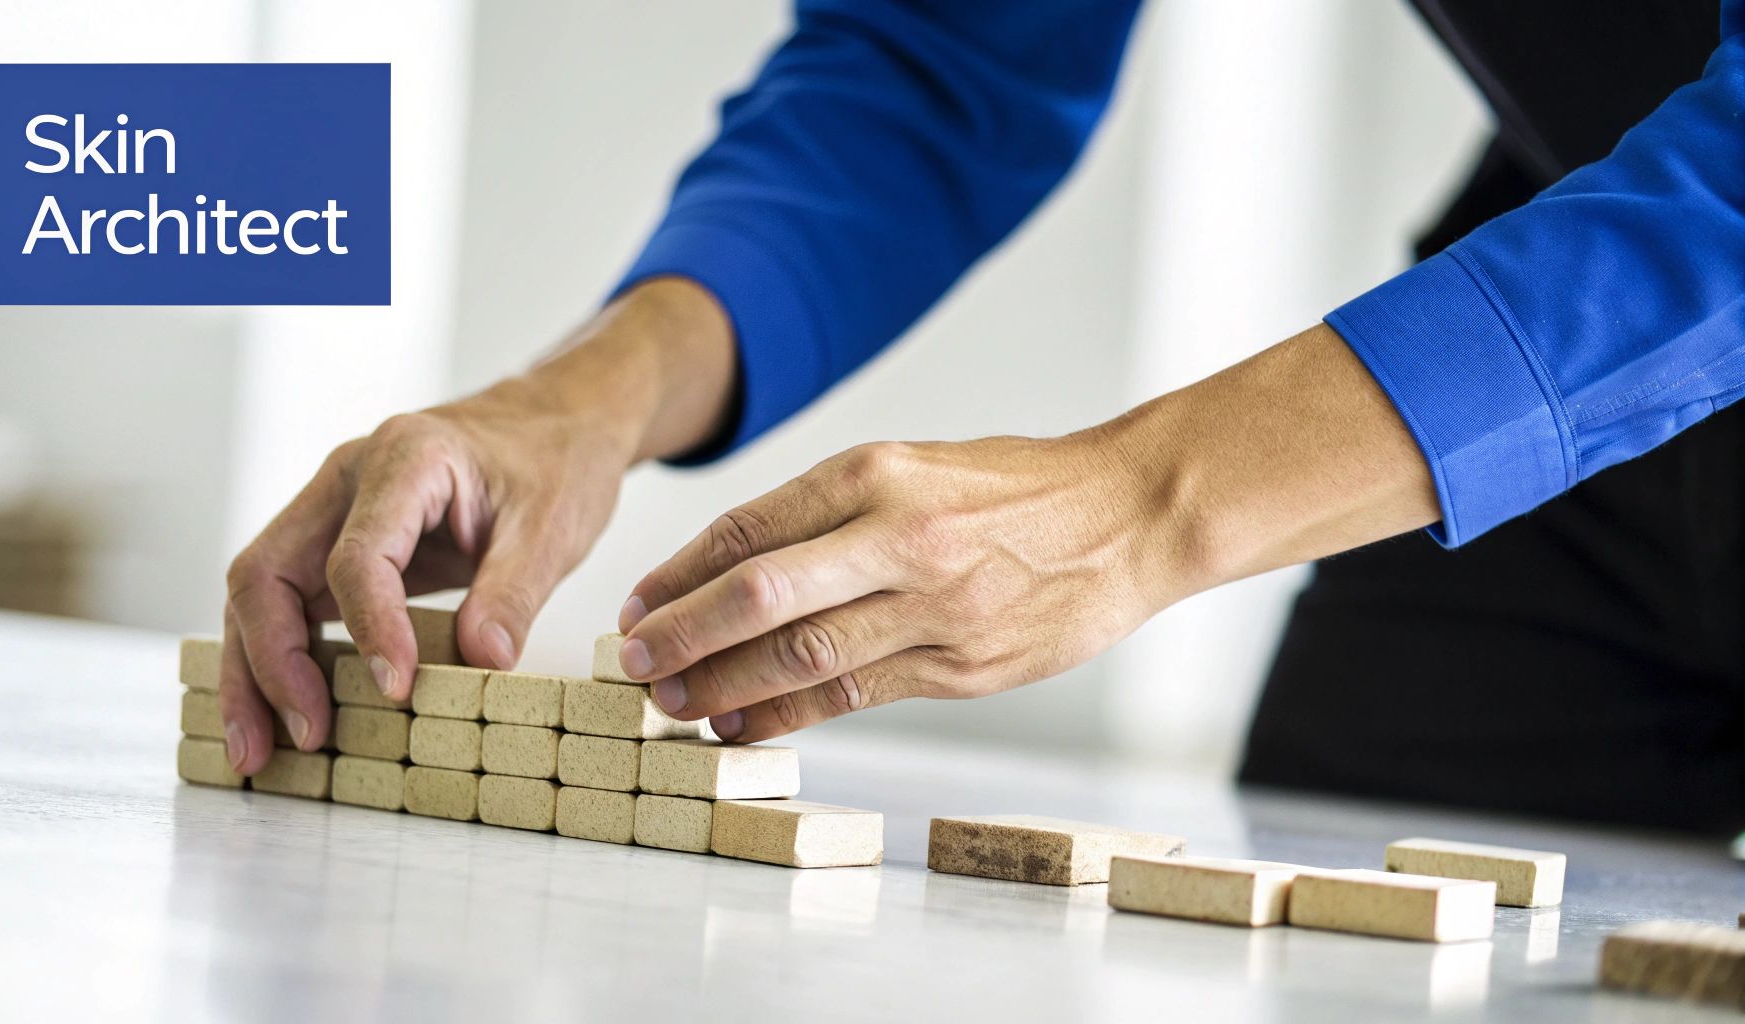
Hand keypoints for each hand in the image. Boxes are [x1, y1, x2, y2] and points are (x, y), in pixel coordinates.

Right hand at [218, 278, 733, 773]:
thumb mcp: (553, 526)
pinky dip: (277, 661)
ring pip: (259, 594)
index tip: (396, 690)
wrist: (554, 424)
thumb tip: (483, 663)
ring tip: (259, 753)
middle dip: (270, 664)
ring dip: (252, 674)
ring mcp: (331, 511)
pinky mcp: (335, 544)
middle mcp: (347, 480)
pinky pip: (287, 603)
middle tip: (298, 740)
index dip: (369, 629)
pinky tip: (282, 716)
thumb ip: (515, 592)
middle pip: (267, 573)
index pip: (357, 555)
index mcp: (405, 459)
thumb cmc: (554, 463)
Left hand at [613, 323, 1439, 740]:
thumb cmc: (1016, 489)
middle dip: (683, 634)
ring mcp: (935, 607)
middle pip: (762, 593)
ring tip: (674, 705)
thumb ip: (834, 511)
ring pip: (804, 655)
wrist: (1129, 518)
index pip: (751, 528)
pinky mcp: (963, 668)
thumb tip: (736, 566)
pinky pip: (856, 696)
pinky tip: (743, 727)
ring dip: (725, 687)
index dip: (680, 573)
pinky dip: (790, 716)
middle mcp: (901, 536)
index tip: (635, 606)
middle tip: (630, 666)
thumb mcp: (918, 466)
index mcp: (879, 473)